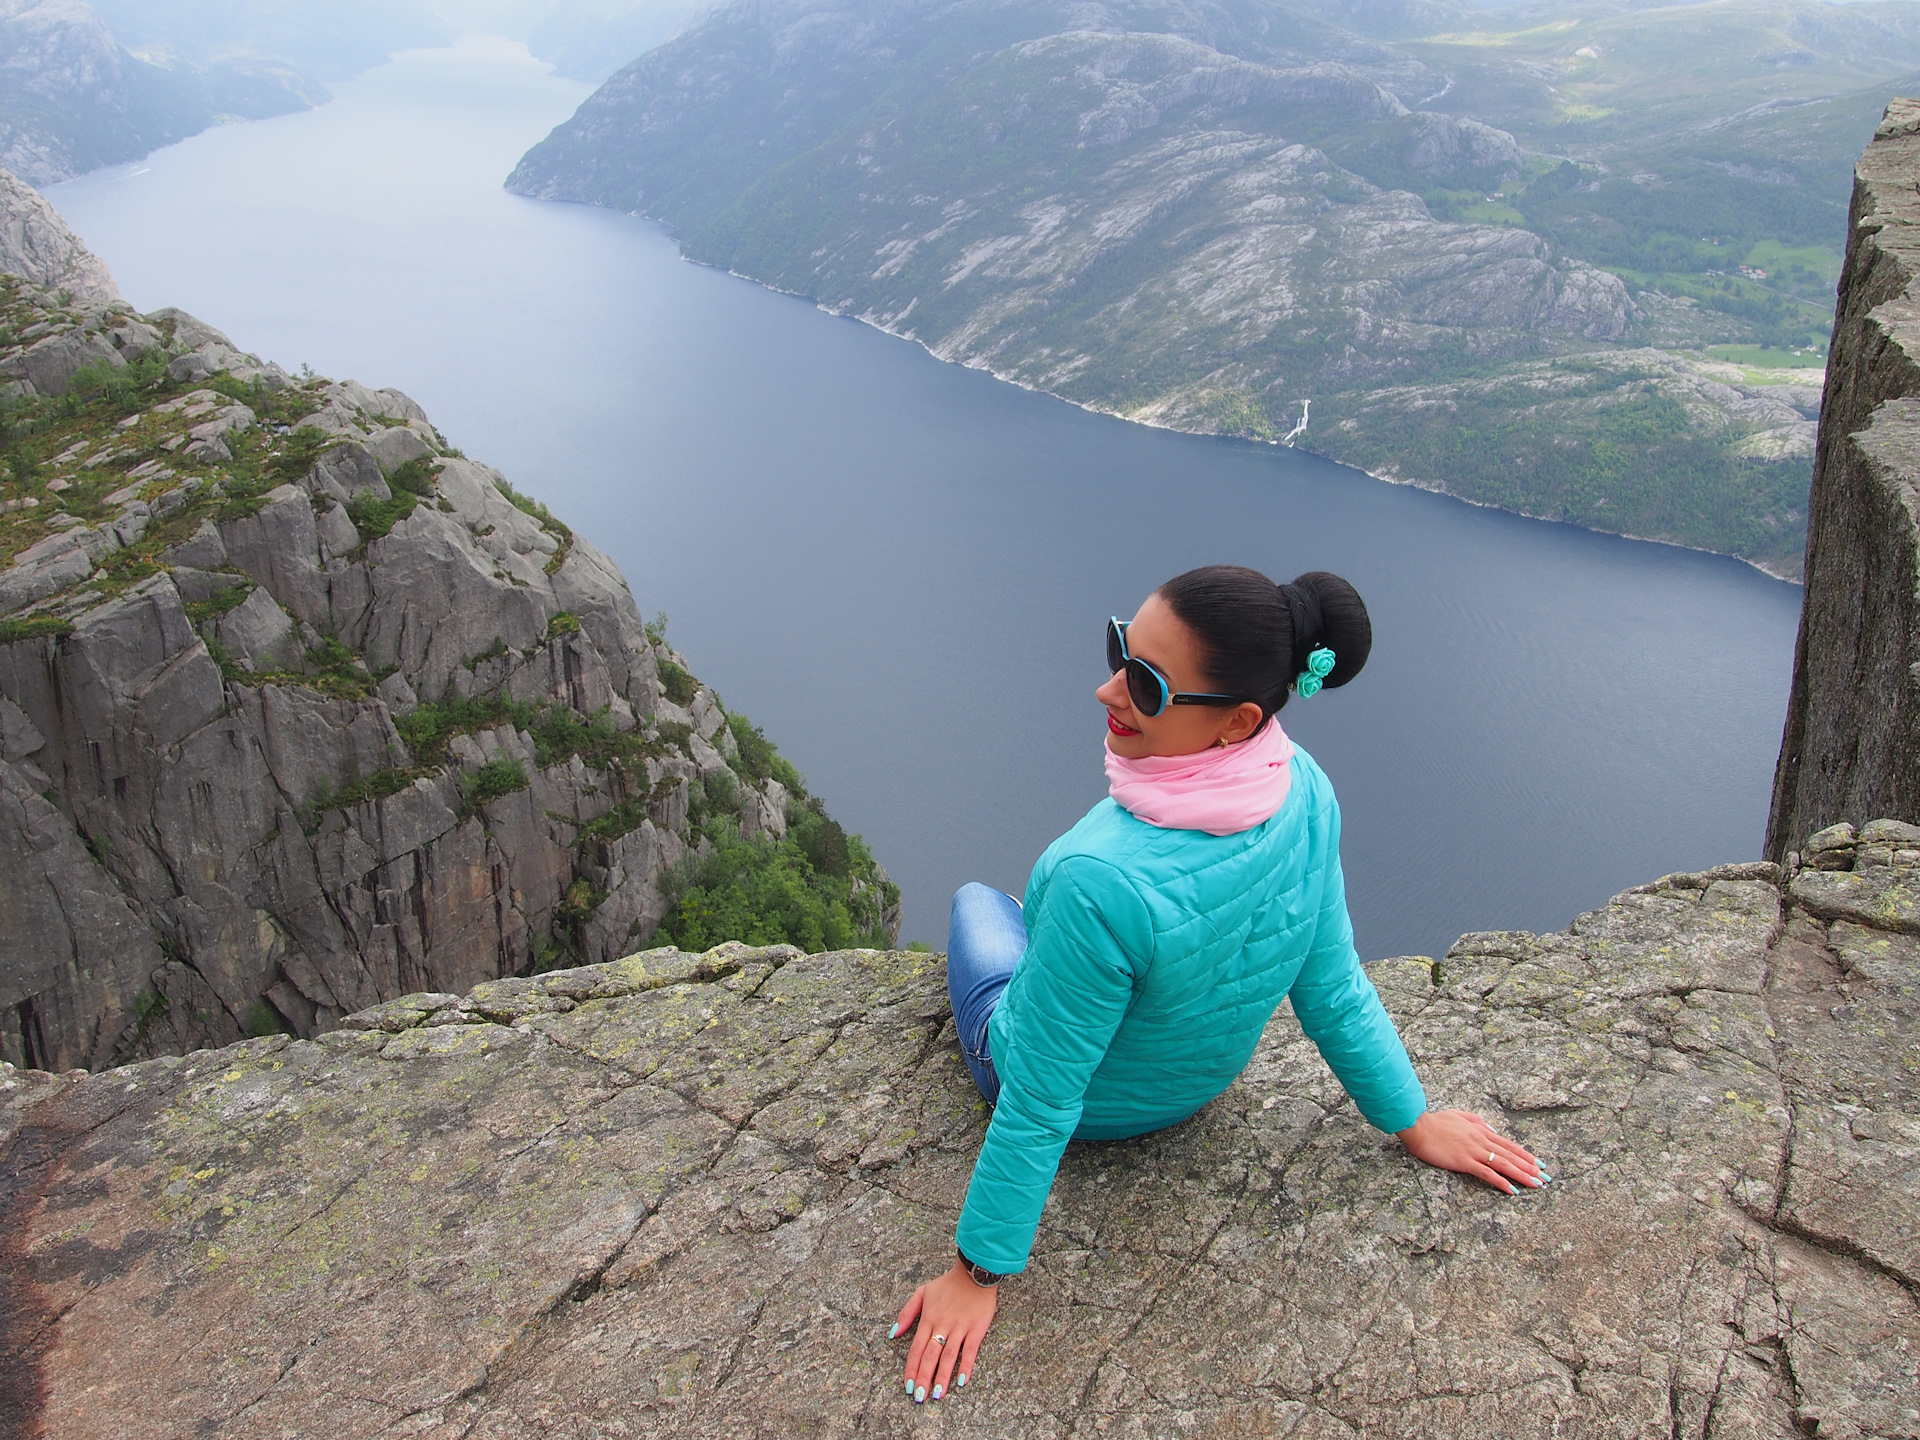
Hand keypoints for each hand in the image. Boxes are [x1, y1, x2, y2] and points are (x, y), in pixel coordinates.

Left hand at [890, 1259, 997, 1402]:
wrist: (974, 1274)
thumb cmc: (948, 1284)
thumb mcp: (922, 1292)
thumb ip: (906, 1313)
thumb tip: (893, 1334)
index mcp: (928, 1318)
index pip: (916, 1348)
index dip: (911, 1368)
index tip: (908, 1386)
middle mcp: (942, 1325)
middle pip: (930, 1356)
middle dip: (923, 1378)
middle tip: (919, 1397)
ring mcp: (960, 1327)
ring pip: (948, 1356)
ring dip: (942, 1377)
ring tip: (937, 1395)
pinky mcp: (976, 1328)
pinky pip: (970, 1350)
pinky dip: (966, 1365)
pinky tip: (962, 1380)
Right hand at [1397, 1108, 1546, 1194]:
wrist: (1418, 1126)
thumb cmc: (1435, 1121)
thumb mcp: (1460, 1114)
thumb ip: (1478, 1121)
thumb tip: (1492, 1130)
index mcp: (1481, 1130)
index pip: (1509, 1144)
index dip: (1525, 1154)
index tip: (1539, 1163)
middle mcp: (1482, 1140)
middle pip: (1511, 1155)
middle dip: (1531, 1167)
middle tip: (1546, 1178)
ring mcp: (1474, 1151)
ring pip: (1504, 1164)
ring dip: (1522, 1175)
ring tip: (1537, 1185)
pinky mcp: (1465, 1162)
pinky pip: (1487, 1173)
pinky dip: (1501, 1182)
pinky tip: (1512, 1190)